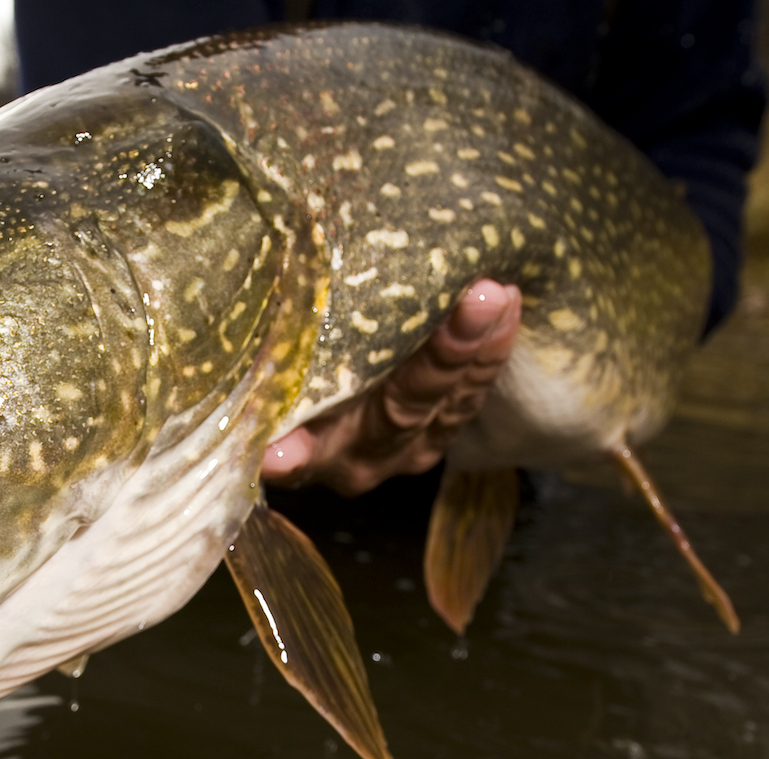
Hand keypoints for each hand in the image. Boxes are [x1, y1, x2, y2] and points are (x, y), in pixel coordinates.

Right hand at [260, 279, 521, 495]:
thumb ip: (265, 388)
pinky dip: (489, 348)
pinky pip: (471, 393)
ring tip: (499, 290)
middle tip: (478, 296)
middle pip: (408, 408)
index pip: (310, 444)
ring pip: (452, 400)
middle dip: (449, 351)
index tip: (281, 452)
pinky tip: (506, 302)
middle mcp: (365, 458)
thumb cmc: (285, 369)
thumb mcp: (273, 375)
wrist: (319, 389)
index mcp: (314, 452)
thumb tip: (262, 434)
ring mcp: (409, 447)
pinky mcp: (440, 429)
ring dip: (481, 343)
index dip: (299, 449)